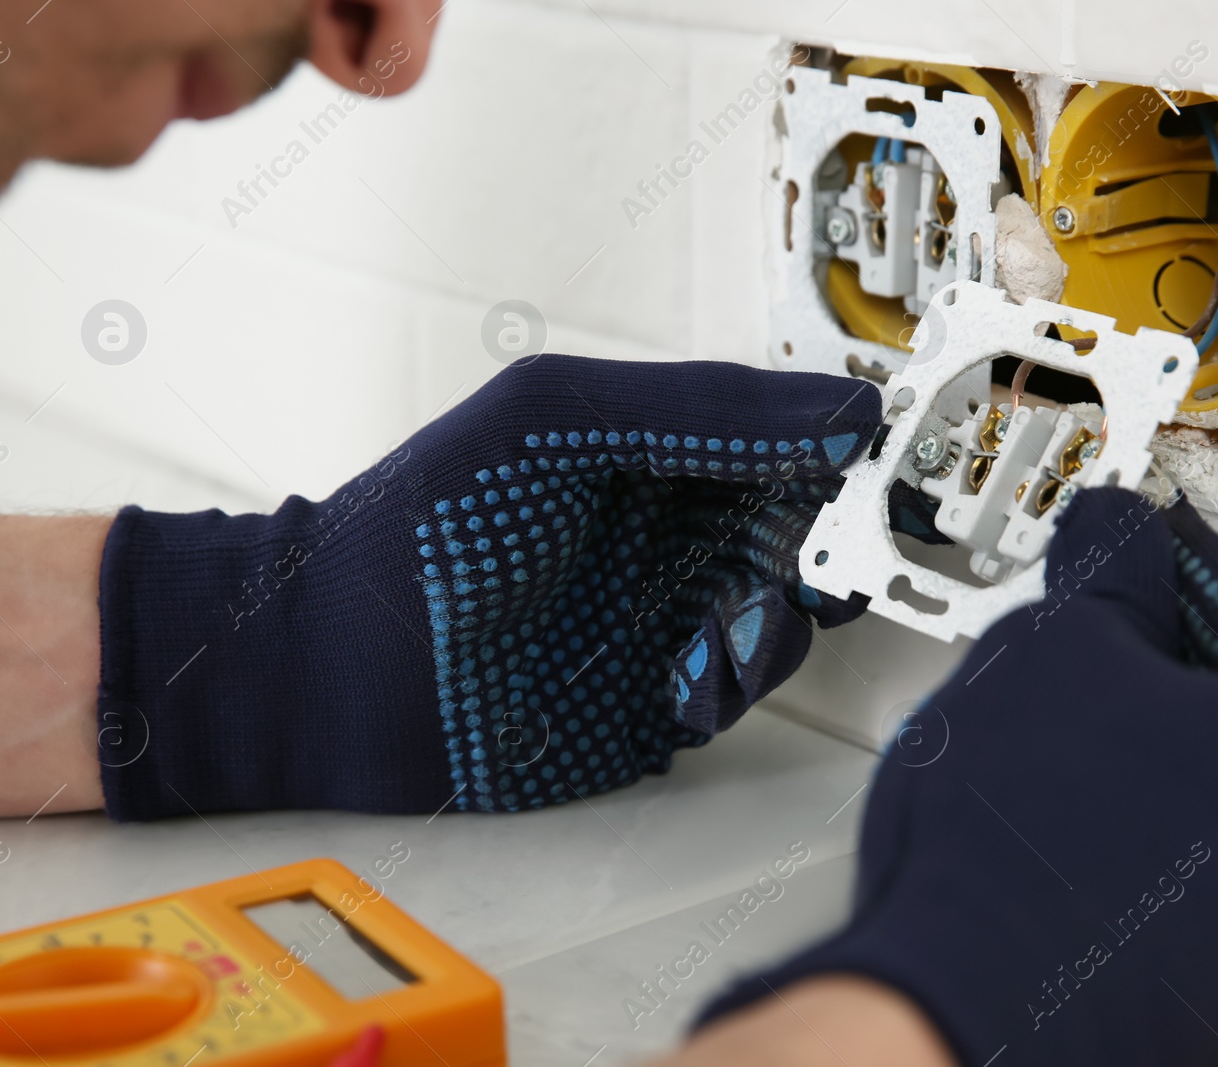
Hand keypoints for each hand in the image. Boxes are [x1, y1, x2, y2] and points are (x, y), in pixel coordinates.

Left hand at [97, 355, 879, 817]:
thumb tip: (836, 409)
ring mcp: (662, 616)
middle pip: (800, 530)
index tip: (876, 469)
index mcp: (652, 448)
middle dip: (822, 549)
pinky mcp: (652, 702)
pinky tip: (683, 683)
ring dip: (775, 626)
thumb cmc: (427, 524)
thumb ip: (701, 408)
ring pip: (783, 616)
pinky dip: (732, 686)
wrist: (341, 669)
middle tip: (820, 562)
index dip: (837, 454)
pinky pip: (739, 691)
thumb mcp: (559, 422)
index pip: (782, 439)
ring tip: (725, 632)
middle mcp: (666, 529)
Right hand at [699, 488, 1217, 1065]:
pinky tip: (1082, 828)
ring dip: (1165, 763)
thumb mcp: (1062, 649)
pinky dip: (1164, 849)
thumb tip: (1116, 543)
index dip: (1175, 568)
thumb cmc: (1034, 867)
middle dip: (1174, 673)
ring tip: (1069, 738)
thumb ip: (1110, 575)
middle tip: (1097, 638)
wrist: (967, 1030)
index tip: (1136, 551)